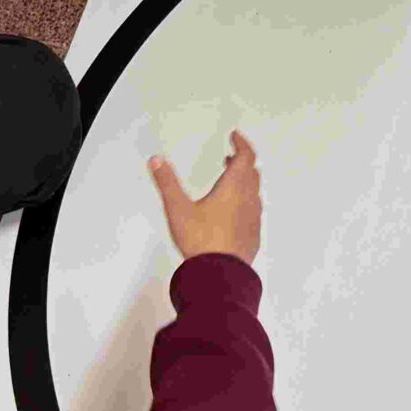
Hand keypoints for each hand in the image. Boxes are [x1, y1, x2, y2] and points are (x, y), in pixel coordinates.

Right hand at [148, 131, 261, 264]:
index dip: (242, 143)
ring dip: (245, 181)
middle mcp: (248, 201)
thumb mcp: (178, 209)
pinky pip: (253, 212)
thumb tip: (157, 160)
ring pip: (254, 192)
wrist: (221, 275)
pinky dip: (246, 202)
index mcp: (233, 189)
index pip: (245, 157)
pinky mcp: (253, 236)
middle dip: (242, 161)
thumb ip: (167, 183)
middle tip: (231, 156)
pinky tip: (233, 212)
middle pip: (252, 173)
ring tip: (230, 182)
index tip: (235, 136)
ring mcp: (253, 219)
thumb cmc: (201, 241)